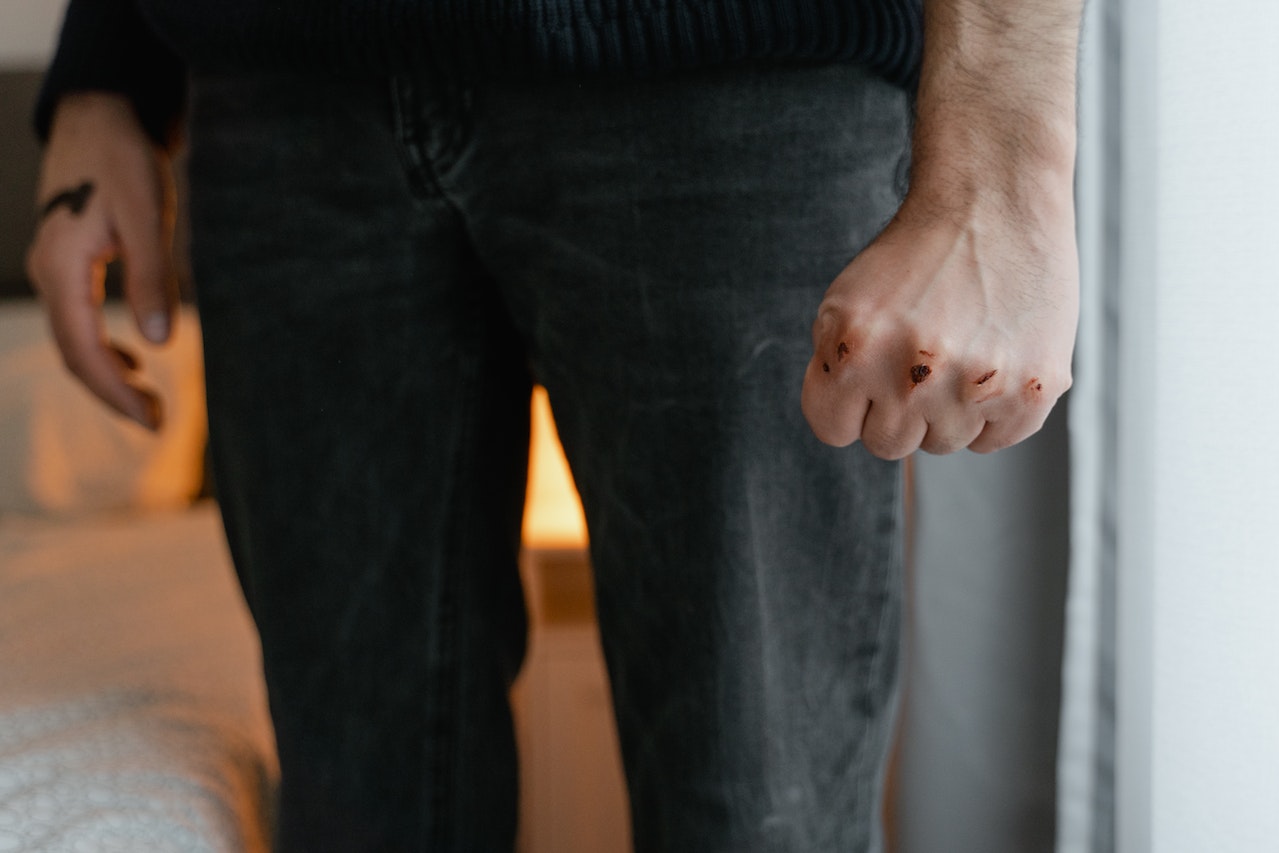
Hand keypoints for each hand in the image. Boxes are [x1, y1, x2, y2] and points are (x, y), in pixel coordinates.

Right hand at [25, 92, 176, 429]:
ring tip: (147, 398)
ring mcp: (52, 267)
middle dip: (111, 392)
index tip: (152, 421)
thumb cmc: (124, 161)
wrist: (99, 116)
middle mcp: (48, 273)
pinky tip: (131, 357)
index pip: (83, 351)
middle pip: (72, 353)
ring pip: (72, 338)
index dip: (115, 393)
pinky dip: (101, 346)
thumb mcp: (147, 218)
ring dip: (107, 372)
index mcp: (62, 269)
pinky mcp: (66, 260)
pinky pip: (75, 318)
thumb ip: (153, 279)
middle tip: (156, 421)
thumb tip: (159, 343)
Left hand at [801, 189, 1078, 457]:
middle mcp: (913, 377)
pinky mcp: (1031, 391)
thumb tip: (848, 425)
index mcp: (856, 352)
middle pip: (888, 444)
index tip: (869, 372)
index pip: (834, 429)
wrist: (995, 200)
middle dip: (897, 406)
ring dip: (947, 407)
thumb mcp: (844, 302)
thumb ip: (832, 369)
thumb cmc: (915, 256)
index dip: (850, 401)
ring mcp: (976, 388)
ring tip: (961, 346)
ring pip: (944, 443)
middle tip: (920, 353)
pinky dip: (992, 410)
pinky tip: (994, 359)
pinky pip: (994, 440)